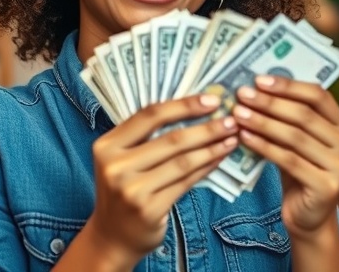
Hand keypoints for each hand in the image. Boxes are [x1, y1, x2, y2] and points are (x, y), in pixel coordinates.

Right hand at [86, 94, 238, 266]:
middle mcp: (115, 166)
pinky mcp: (148, 209)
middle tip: (231, 120)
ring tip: (231, 138)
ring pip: (182, 162)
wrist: (112, 237)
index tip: (211, 100)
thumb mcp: (122, 160)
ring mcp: (131, 190)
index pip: (149, 116)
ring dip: (211, 148)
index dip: (183, 106)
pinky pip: (185, 182)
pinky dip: (206, 168)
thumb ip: (146, 137)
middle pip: (170, 139)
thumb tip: (195, 110)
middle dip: (206, 128)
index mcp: (107, 145)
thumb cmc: (124, 191)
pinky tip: (219, 158)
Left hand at [234, 75, 338, 238]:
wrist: (308, 216)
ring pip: (295, 137)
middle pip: (305, 115)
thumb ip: (287, 117)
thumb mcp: (297, 141)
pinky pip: (289, 160)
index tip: (258, 79)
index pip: (318, 96)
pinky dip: (264, 146)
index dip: (288, 86)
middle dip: (270, 102)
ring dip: (263, 122)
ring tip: (238, 114)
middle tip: (242, 94)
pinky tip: (245, 137)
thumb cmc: (299, 171)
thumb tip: (255, 88)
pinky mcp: (328, 187)